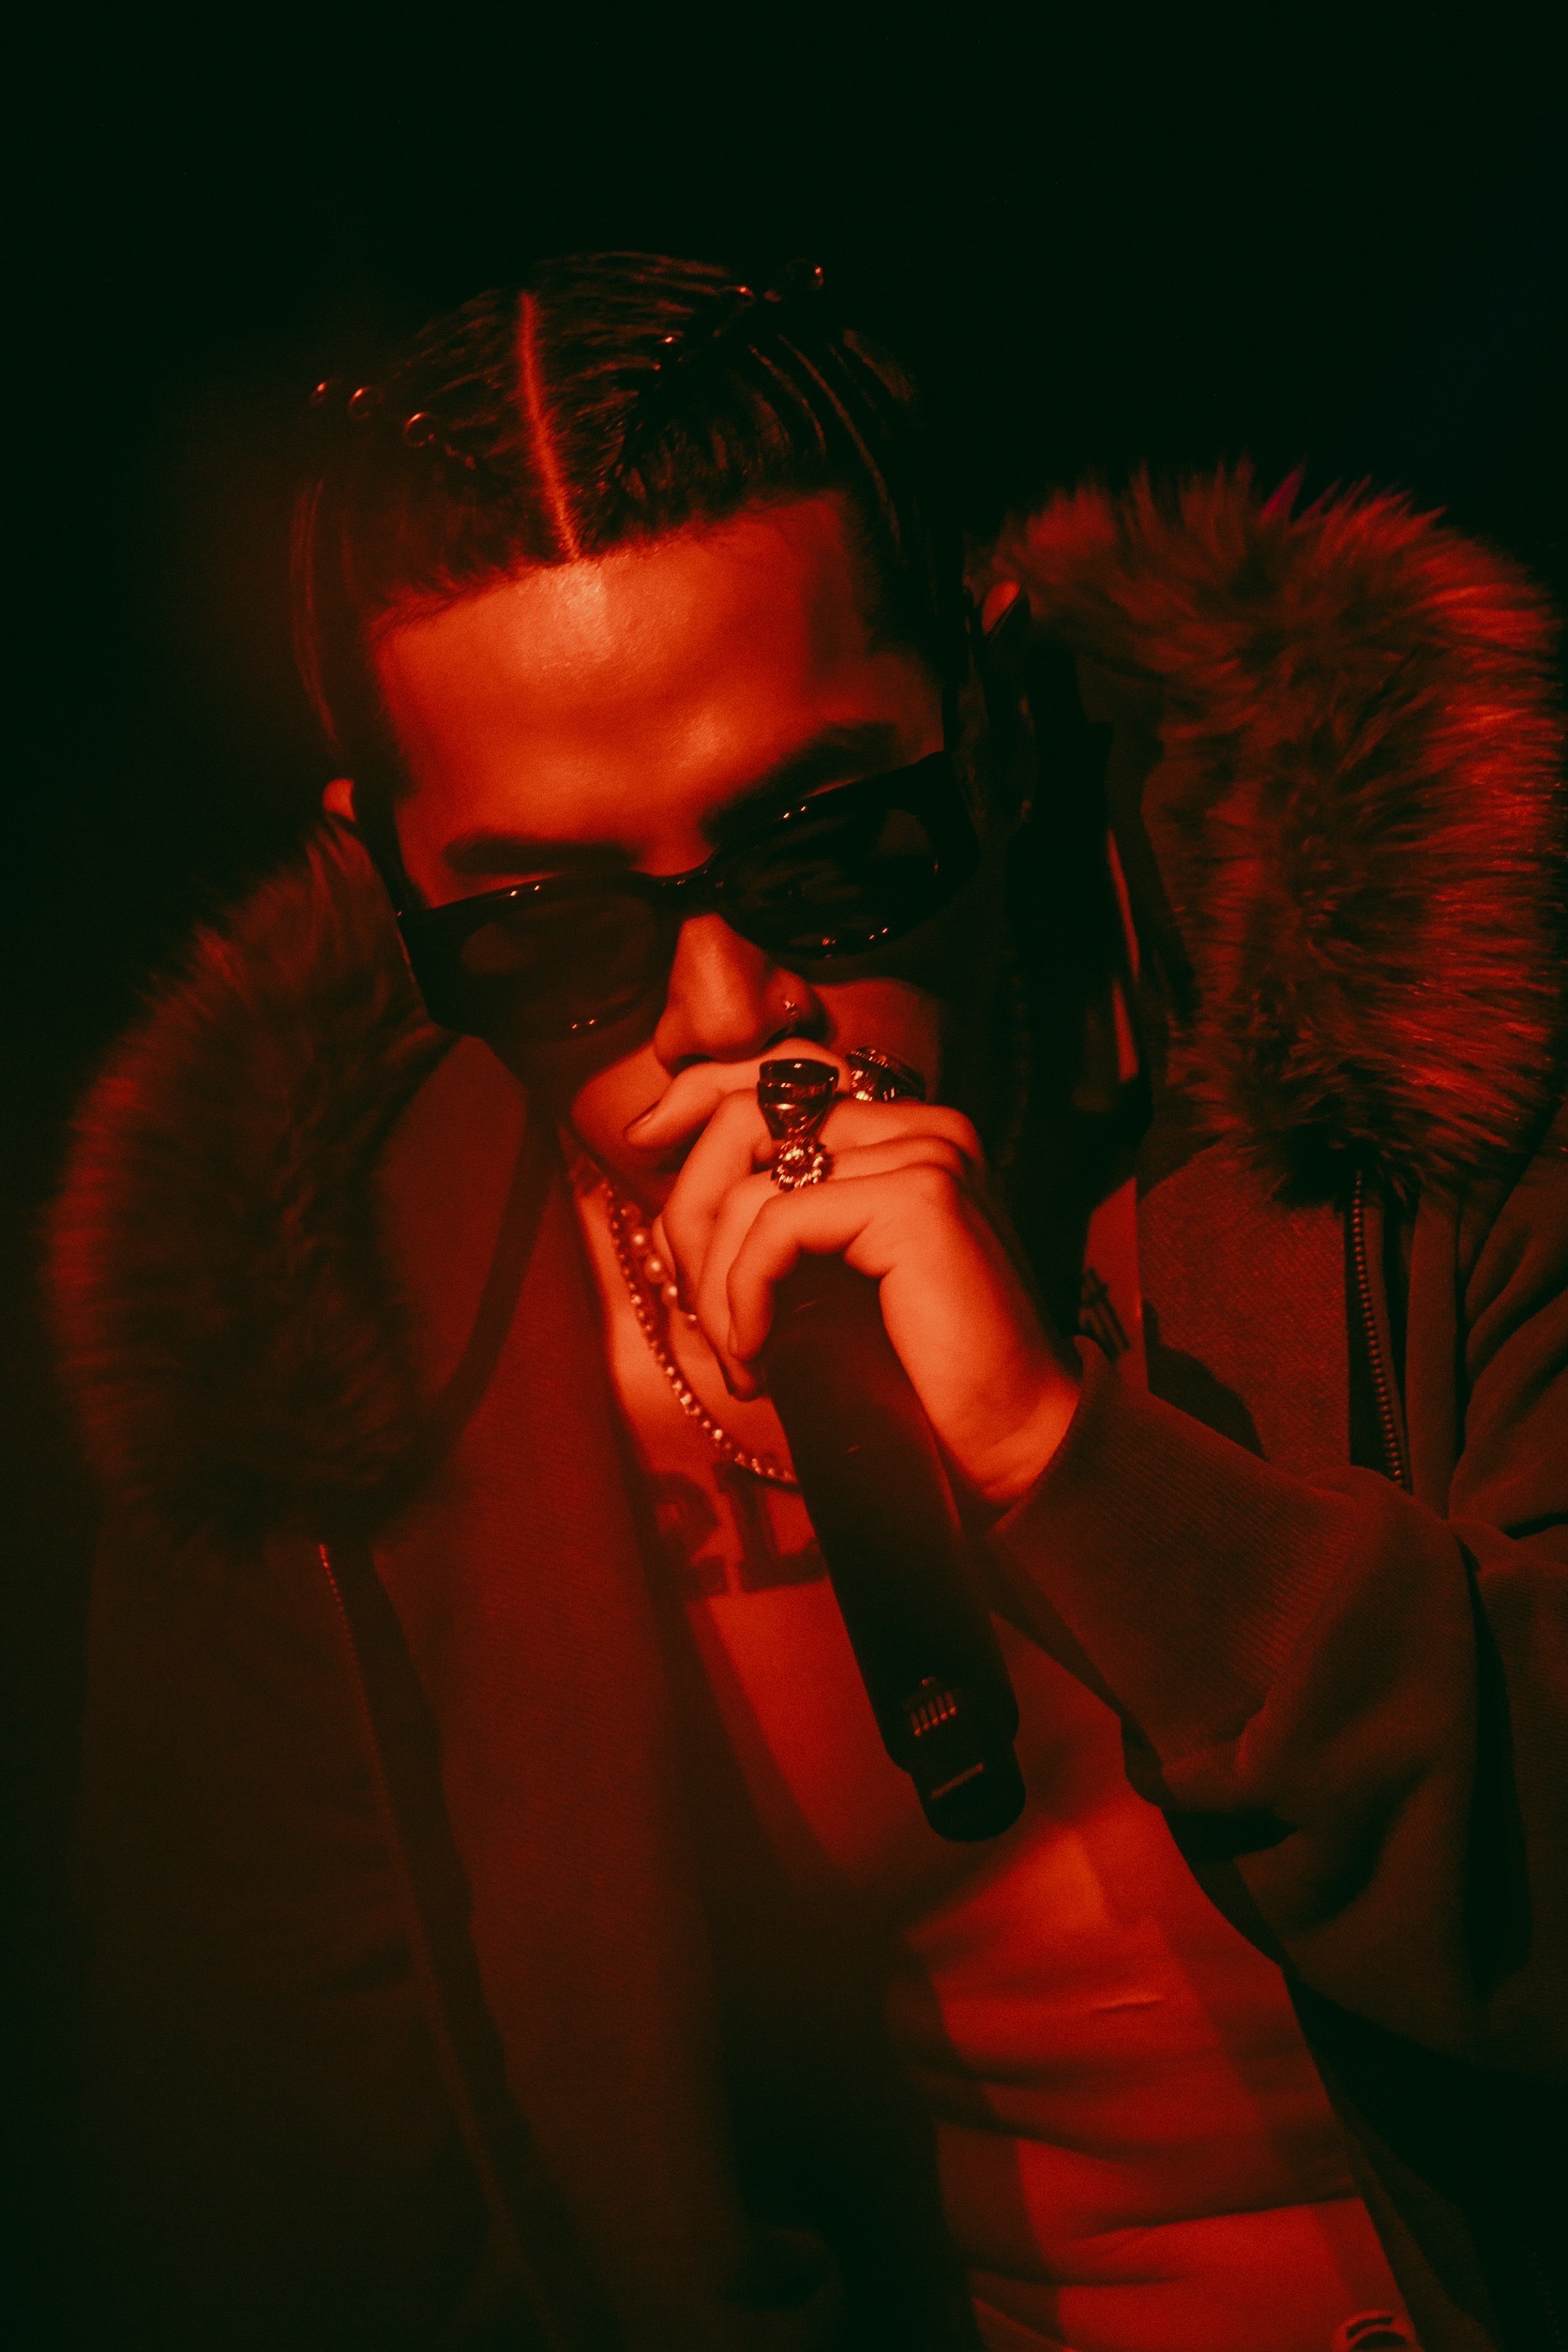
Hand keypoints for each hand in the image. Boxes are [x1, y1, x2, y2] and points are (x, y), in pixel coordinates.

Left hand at [626, 1056, 1079, 1507]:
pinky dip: (743, 1295)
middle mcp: (923, 1121)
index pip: (778, 1073)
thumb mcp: (829, 1277)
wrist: (1011, 1439)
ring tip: (739, 1356)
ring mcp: (925, 1152)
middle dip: (690, 1215)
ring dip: (715, 1283)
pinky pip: (776, 1225)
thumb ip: (778, 1215)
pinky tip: (756, 1354)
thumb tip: (670, 1188)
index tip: (642, 1143)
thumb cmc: (917, 1371)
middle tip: (696, 1313)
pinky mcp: (916, 1197)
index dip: (697, 1094)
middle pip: (746, 1116)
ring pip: (749, 1184)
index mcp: (906, 1128)